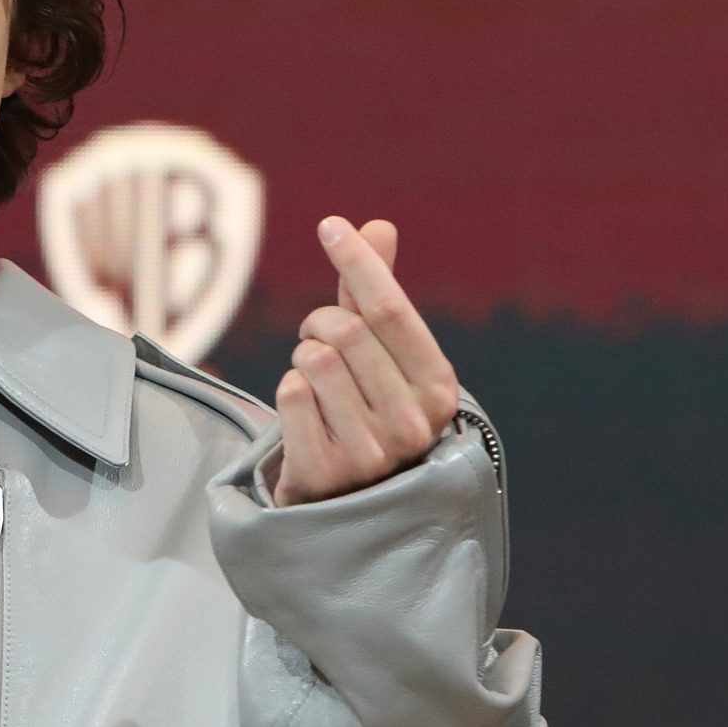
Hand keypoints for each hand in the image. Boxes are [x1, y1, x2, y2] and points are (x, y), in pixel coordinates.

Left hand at [271, 216, 460, 506]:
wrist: (346, 501)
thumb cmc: (368, 411)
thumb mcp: (384, 356)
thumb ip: (378, 293)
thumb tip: (379, 225)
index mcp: (439, 388)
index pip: (391, 309)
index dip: (358, 262)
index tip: (330, 225)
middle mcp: (413, 423)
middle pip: (344, 331)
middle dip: (319, 323)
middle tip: (317, 339)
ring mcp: (371, 452)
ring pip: (314, 360)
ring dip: (303, 359)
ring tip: (316, 381)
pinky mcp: (326, 471)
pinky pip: (291, 394)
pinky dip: (288, 391)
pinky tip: (306, 415)